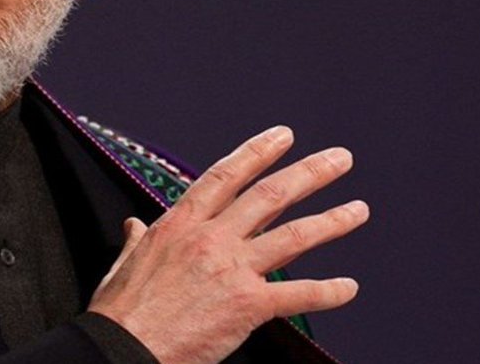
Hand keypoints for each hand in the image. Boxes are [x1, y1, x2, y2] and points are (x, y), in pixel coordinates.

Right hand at [87, 126, 367, 363]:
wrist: (121, 350)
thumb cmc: (120, 313)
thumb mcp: (124, 264)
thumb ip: (138, 240)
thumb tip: (135, 224)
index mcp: (181, 224)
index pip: (227, 175)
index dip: (258, 151)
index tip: (284, 136)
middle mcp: (211, 239)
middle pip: (270, 195)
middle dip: (310, 173)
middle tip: (340, 159)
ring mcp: (232, 270)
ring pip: (294, 237)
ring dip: (331, 221)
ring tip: (359, 210)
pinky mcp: (247, 306)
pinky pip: (298, 295)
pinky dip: (328, 291)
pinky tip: (349, 287)